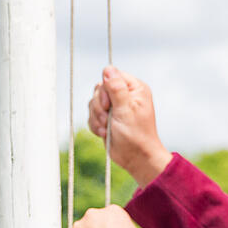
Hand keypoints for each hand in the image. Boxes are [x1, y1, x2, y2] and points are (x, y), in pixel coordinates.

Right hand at [88, 66, 172, 187]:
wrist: (135, 158)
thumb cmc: (136, 136)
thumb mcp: (125, 110)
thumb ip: (116, 89)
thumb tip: (108, 69)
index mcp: (135, 89)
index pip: (112, 75)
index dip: (106, 90)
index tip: (109, 105)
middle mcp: (125, 95)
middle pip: (99, 89)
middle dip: (99, 106)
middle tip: (108, 119)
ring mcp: (115, 106)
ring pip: (93, 102)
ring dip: (97, 117)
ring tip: (107, 128)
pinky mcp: (107, 117)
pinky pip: (91, 114)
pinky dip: (95, 124)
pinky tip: (104, 133)